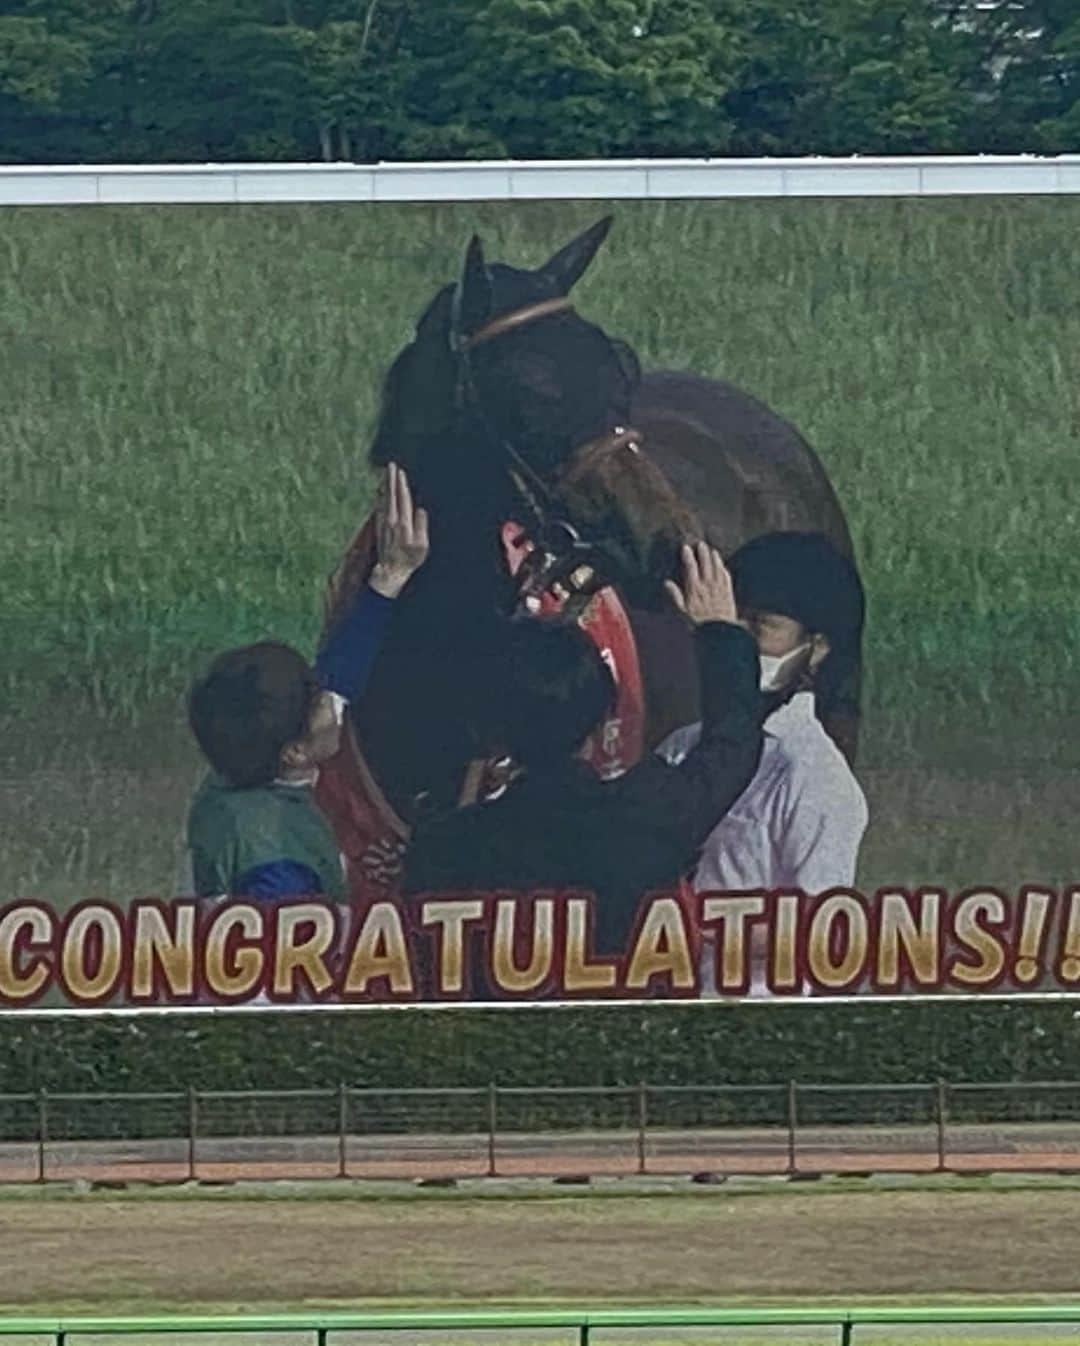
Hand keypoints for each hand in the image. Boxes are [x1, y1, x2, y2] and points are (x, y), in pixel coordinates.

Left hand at [369, 462, 429, 598]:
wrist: (389, 571)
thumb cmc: (408, 560)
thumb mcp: (421, 546)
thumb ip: (421, 526)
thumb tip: (421, 510)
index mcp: (403, 523)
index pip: (402, 498)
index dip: (401, 484)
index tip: (400, 472)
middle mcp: (391, 520)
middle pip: (391, 495)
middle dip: (391, 479)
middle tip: (390, 465)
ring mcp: (383, 523)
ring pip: (383, 499)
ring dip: (384, 485)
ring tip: (385, 474)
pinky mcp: (378, 527)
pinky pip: (379, 506)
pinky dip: (379, 496)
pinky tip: (380, 492)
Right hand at [664, 541, 736, 625]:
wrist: (718, 633)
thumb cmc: (697, 624)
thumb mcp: (682, 612)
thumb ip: (675, 596)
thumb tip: (667, 583)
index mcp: (694, 589)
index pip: (691, 569)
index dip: (688, 557)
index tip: (686, 548)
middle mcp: (708, 587)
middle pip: (706, 565)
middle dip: (703, 553)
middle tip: (701, 544)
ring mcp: (719, 589)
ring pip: (718, 569)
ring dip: (715, 559)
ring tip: (713, 551)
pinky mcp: (728, 594)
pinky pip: (727, 579)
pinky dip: (724, 570)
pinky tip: (723, 567)